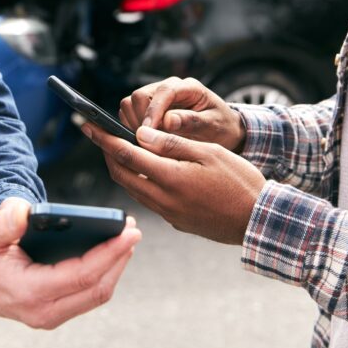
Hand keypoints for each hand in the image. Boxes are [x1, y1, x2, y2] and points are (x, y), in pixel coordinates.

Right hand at [0, 197, 140, 328]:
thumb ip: (4, 222)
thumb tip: (25, 212)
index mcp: (29, 292)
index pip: (81, 276)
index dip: (109, 254)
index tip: (129, 233)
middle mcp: (44, 312)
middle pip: (97, 289)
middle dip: (119, 259)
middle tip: (133, 230)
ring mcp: (50, 315)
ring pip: (96, 295)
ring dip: (115, 267)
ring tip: (127, 238)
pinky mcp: (54, 311)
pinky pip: (88, 295)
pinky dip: (104, 274)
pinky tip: (112, 252)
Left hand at [82, 122, 263, 244]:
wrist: (259, 220)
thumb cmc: (240, 181)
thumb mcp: (209, 153)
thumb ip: (172, 144)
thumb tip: (140, 134)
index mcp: (171, 178)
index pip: (126, 155)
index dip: (104, 139)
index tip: (88, 126)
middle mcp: (164, 200)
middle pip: (121, 175)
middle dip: (106, 154)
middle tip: (100, 135)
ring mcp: (169, 214)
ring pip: (132, 189)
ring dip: (121, 168)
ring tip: (119, 148)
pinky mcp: (176, 222)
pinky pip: (148, 200)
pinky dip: (139, 182)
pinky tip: (146, 170)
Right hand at [119, 77, 246, 152]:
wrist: (222, 129)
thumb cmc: (220, 126)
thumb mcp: (213, 125)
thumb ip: (192, 122)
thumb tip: (168, 120)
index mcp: (188, 87)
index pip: (163, 92)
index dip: (154, 111)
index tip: (150, 133)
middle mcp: (169, 87)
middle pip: (139, 96)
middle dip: (141, 120)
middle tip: (150, 142)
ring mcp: (156, 96)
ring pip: (130, 104)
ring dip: (135, 125)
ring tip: (150, 143)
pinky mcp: (148, 107)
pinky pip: (130, 113)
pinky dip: (133, 127)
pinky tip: (147, 141)